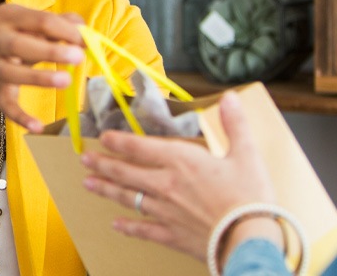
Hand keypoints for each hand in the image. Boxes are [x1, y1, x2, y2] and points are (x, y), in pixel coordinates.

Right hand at [0, 4, 84, 131]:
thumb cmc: (15, 42)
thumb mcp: (31, 27)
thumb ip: (60, 24)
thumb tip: (85, 32)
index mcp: (7, 17)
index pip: (41, 20)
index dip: (67, 31)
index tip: (88, 42)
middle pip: (22, 44)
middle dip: (51, 51)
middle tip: (78, 56)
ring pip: (14, 73)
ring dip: (39, 77)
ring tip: (66, 80)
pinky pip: (8, 106)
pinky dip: (22, 117)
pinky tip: (38, 127)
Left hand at [80, 92, 279, 263]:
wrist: (250, 238)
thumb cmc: (250, 197)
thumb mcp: (247, 154)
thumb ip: (235, 124)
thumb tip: (230, 98)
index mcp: (181, 161)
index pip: (140, 147)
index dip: (118, 141)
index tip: (103, 137)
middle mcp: (166, 184)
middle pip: (126, 172)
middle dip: (103, 164)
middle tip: (85, 159)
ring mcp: (166, 211)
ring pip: (128, 198)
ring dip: (106, 190)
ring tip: (88, 184)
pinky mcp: (172, 235)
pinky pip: (143, 230)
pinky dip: (127, 227)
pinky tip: (116, 224)